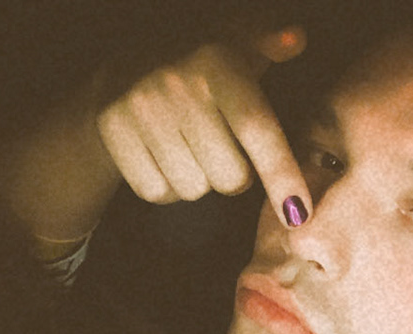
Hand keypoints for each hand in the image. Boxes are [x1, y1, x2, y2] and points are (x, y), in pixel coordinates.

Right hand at [96, 25, 310, 225]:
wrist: (124, 69)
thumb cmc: (199, 64)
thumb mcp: (238, 42)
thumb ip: (270, 42)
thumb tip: (296, 40)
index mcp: (217, 63)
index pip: (257, 129)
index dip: (281, 174)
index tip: (298, 214)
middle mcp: (179, 87)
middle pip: (228, 176)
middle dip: (236, 176)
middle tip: (226, 151)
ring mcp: (143, 112)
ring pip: (194, 189)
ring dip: (200, 180)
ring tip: (192, 149)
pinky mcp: (115, 133)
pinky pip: (157, 192)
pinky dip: (168, 187)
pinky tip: (167, 159)